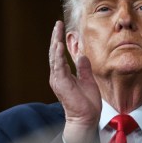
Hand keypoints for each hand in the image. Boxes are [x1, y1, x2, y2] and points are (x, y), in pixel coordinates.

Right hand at [48, 20, 100, 142]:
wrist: (86, 118)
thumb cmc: (87, 103)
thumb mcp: (88, 81)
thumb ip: (84, 68)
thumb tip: (82, 55)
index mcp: (63, 75)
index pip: (59, 55)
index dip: (59, 41)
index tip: (61, 28)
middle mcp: (58, 76)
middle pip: (54, 53)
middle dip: (55, 37)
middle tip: (57, 24)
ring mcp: (58, 80)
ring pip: (54, 58)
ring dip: (55, 42)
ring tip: (57, 29)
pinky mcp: (61, 84)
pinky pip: (58, 67)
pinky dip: (57, 55)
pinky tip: (58, 45)